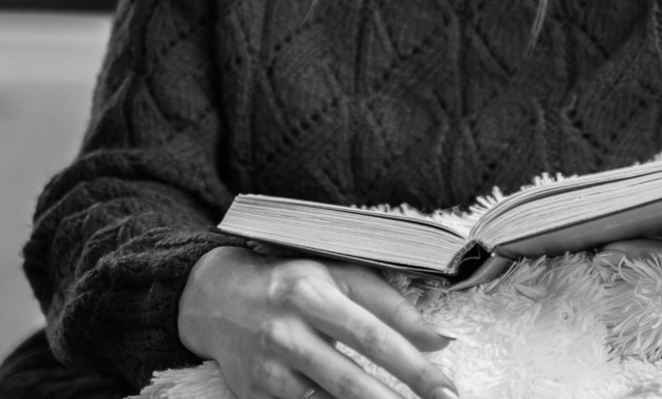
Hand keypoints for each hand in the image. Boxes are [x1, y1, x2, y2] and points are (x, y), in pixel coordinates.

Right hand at [178, 246, 459, 398]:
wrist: (215, 298)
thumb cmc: (293, 281)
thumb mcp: (339, 274)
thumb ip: (390, 304)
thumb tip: (438, 340)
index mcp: (312, 292)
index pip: (373, 335)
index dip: (413, 367)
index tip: (447, 388)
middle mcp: (286, 331)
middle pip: (349, 379)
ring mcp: (267, 368)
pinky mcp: (254, 395)